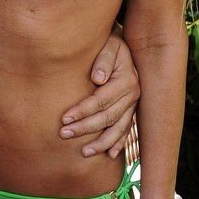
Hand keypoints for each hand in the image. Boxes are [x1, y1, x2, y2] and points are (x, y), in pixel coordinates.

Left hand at [59, 31, 139, 157]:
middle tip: (64, 135)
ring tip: (84, 152)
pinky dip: (119, 143)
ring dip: (102, 142)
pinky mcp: (131, 109)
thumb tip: (98, 78)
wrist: (125, 43)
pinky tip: (110, 155)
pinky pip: (127, 129)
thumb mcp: (108, 43)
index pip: (101, 100)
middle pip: (108, 117)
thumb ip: (103, 58)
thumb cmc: (110, 42)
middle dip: (85, 128)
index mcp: (126, 79)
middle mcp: (133, 94)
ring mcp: (133, 104)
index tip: (64, 118)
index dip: (82, 111)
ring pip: (118, 128)